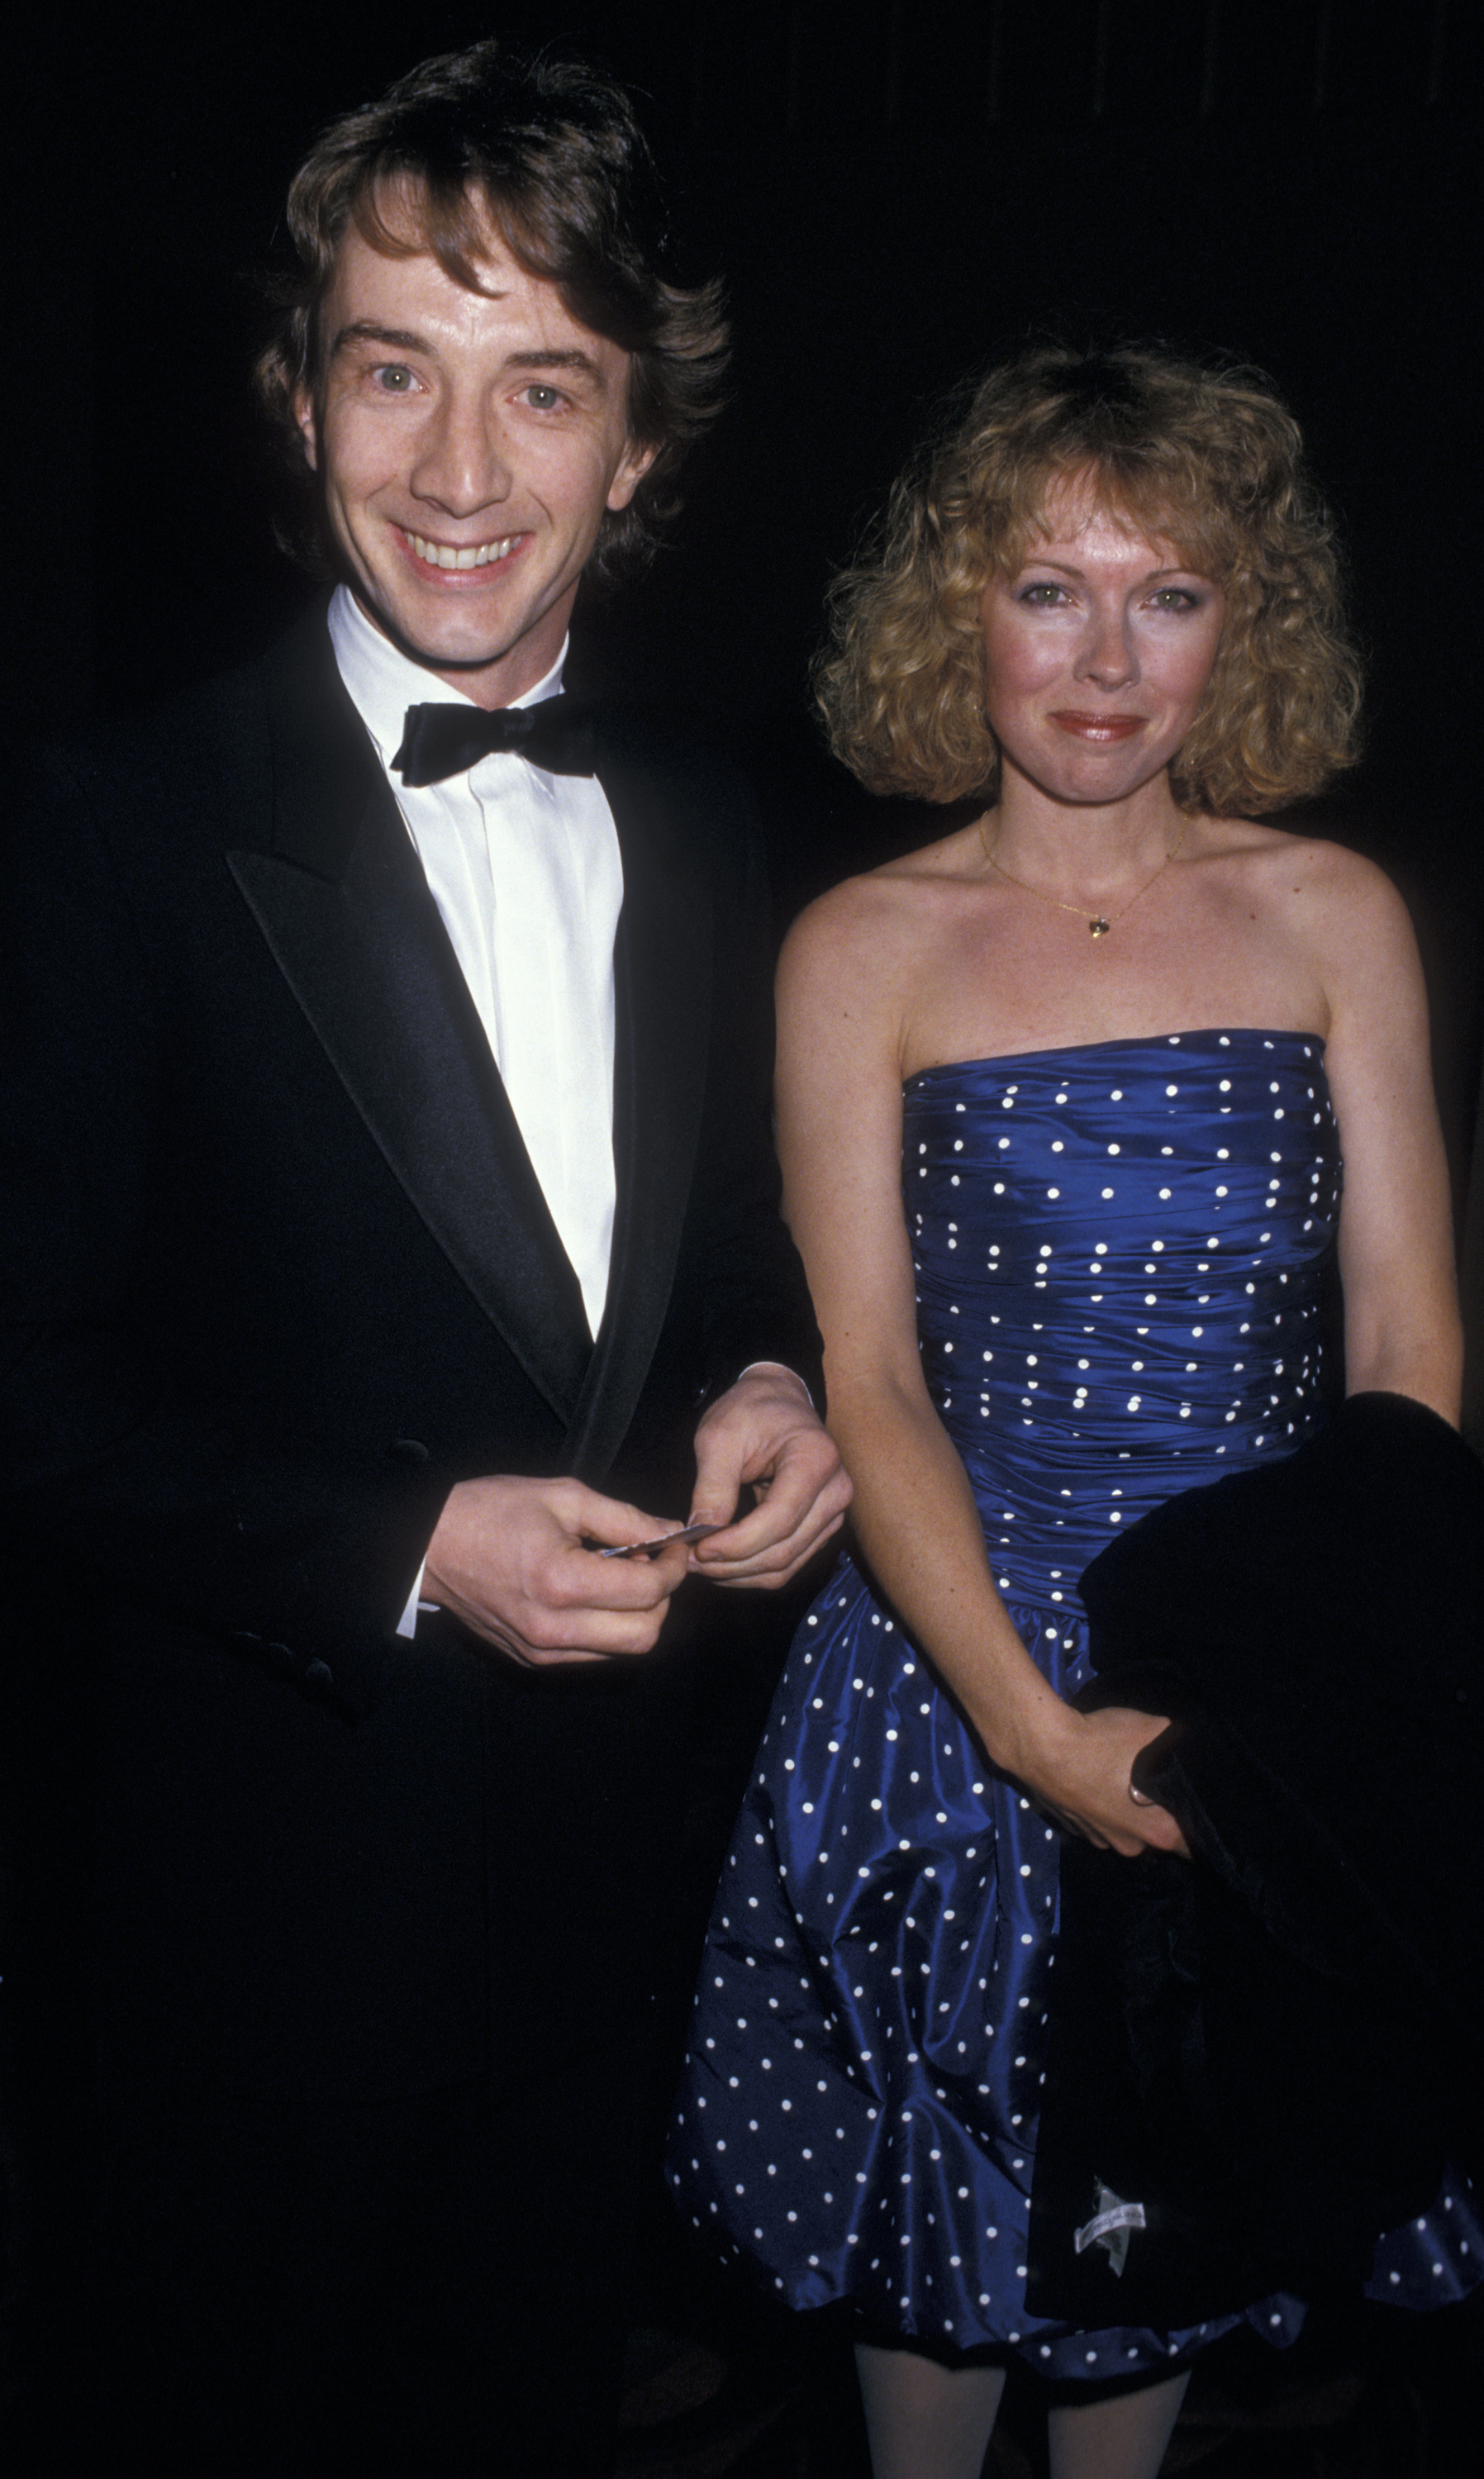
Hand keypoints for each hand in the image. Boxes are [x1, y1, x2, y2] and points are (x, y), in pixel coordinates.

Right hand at [422, 1475, 690, 1666]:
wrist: (429, 1546)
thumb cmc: (489, 1512)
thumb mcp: (562, 1496)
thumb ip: (625, 1518)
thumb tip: (671, 1533)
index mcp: (560, 1582)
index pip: (647, 1592)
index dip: (672, 1567)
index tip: (671, 1546)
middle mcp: (552, 1628)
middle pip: (645, 1636)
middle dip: (661, 1599)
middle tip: (650, 1564)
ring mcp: (540, 1650)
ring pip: (623, 1651)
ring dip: (637, 1616)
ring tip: (618, 1577)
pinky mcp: (532, 1659)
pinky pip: (593, 1654)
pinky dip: (608, 1627)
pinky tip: (592, 1594)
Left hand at [685, 1365, 851, 1589]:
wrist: (777, 1400)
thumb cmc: (750, 1410)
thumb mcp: (721, 1436)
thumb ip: (712, 1486)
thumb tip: (700, 1533)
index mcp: (816, 1459)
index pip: (779, 1520)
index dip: (736, 1543)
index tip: (697, 1548)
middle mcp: (835, 1491)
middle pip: (783, 1550)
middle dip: (733, 1564)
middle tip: (689, 1561)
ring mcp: (832, 1512)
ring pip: (786, 1565)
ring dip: (739, 1574)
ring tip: (700, 1563)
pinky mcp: (820, 1527)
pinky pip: (788, 1562)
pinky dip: (752, 1570)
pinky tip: (722, 1562)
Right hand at [1012, 1702, 1191, 1858]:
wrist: (1043, 1745)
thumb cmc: (1105, 1743)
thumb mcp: (1155, 1730)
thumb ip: (1180, 1743)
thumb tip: (1193, 1744)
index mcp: (1159, 1831)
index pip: (1195, 1844)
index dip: (1200, 1824)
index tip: (1200, 1804)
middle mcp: (1131, 1845)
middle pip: (1158, 1834)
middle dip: (1160, 1812)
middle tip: (1158, 1782)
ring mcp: (1099, 1840)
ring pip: (1125, 1829)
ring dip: (1128, 1810)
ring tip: (1121, 1778)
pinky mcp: (1074, 1829)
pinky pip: (1099, 1821)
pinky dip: (1101, 1805)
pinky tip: (1096, 1779)